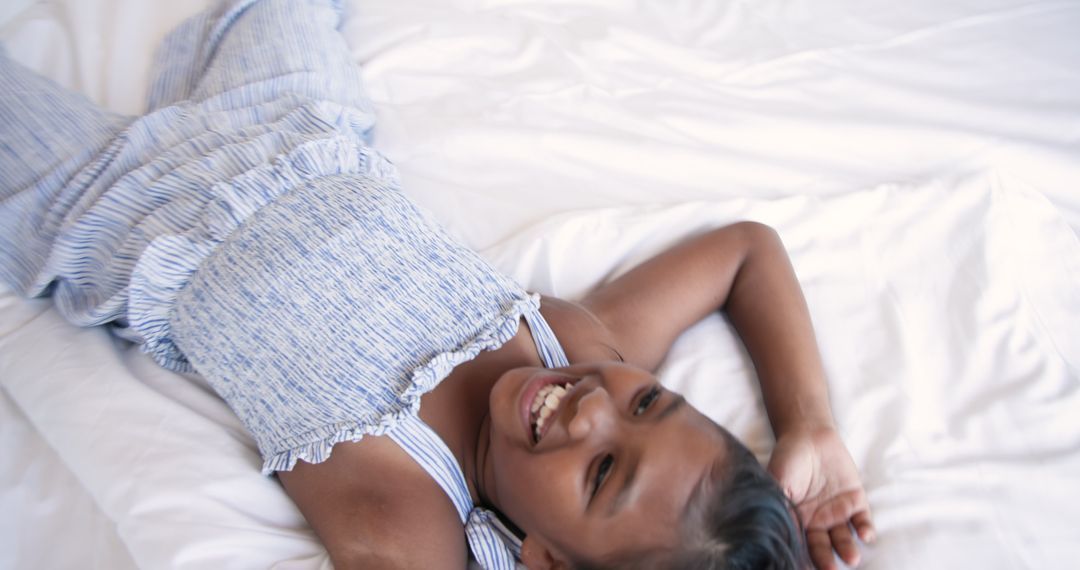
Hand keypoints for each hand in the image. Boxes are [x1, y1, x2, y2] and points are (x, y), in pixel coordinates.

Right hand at [767, 427, 874, 569]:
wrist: (809, 435)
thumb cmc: (788, 458)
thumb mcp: (777, 479)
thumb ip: (778, 501)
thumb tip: (772, 527)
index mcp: (797, 520)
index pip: (800, 544)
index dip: (802, 557)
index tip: (805, 568)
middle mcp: (817, 522)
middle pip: (823, 547)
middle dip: (827, 560)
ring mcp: (837, 512)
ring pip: (843, 538)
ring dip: (848, 549)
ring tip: (852, 558)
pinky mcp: (855, 501)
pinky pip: (862, 520)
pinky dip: (865, 529)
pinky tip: (865, 535)